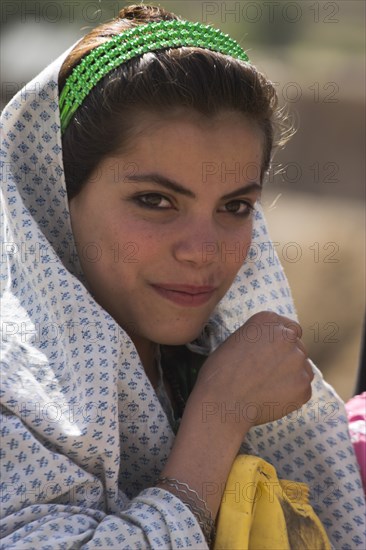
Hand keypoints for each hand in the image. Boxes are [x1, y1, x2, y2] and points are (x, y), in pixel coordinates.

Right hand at [192, 311, 313, 428]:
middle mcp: (287, 336)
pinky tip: (271, 397)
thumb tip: (272, 347)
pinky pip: (302, 389)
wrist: (222, 403)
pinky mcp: (303, 385)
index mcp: (268, 321)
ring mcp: (298, 360)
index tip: (273, 353)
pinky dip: (291, 394)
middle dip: (286, 359)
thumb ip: (261, 337)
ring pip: (302, 368)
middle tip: (266, 374)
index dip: (282, 342)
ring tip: (267, 387)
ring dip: (291, 376)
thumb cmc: (221, 372)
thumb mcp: (237, 340)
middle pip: (298, 347)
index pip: (290, 328)